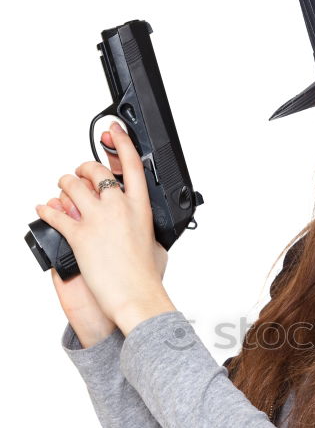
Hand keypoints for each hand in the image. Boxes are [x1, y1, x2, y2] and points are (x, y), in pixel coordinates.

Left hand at [35, 123, 170, 328]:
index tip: (113, 131)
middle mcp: (118, 207)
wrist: (136, 297)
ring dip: (63, 186)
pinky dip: (46, 210)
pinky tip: (44, 209)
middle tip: (80, 177)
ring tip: (62, 192)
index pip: (132, 164)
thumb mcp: (157, 246)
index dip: (121, 142)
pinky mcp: (78, 235)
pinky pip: (55, 213)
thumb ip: (148, 230)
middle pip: (96, 171)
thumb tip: (147, 231)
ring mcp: (98, 219)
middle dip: (83, 170)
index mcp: (140, 207)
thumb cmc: (146, 278)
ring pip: (71, 186)